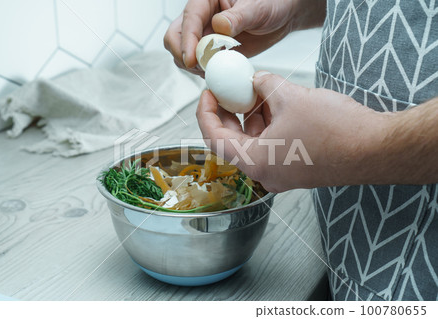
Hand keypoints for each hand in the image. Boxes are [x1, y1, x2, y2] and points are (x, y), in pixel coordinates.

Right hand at [164, 0, 325, 75]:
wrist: (281, 16)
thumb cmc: (271, 3)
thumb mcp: (258, 8)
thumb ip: (238, 17)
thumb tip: (219, 26)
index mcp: (207, 0)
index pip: (189, 19)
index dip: (187, 40)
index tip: (192, 60)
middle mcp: (201, 17)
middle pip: (174, 36)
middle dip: (182, 54)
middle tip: (201, 67)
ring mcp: (204, 34)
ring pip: (183, 53)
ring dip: (194, 66)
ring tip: (215, 70)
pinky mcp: (211, 50)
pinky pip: (198, 64)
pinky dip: (204, 72)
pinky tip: (220, 73)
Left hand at [196, 72, 389, 191]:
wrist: (376, 149)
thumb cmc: (337, 133)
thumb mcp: (291, 97)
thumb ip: (265, 86)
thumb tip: (257, 81)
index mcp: (255, 162)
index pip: (215, 139)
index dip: (206, 113)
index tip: (208, 94)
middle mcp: (265, 174)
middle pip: (234, 141)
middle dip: (231, 113)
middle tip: (230, 90)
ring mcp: (281, 173)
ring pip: (255, 142)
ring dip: (253, 117)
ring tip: (258, 92)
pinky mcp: (295, 169)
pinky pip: (272, 146)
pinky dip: (269, 126)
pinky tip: (277, 105)